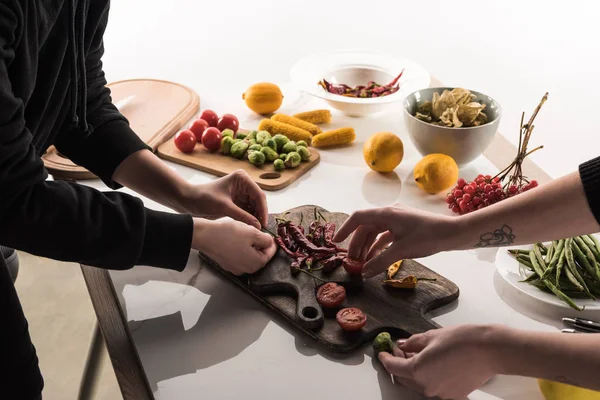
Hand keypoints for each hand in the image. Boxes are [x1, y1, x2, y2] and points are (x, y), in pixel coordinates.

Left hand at [181, 170, 267, 229]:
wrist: (188, 200)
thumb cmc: (203, 198)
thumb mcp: (224, 207)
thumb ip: (242, 216)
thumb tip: (258, 226)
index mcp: (242, 179)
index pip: (258, 194)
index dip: (263, 210)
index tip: (264, 224)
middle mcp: (243, 184)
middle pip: (258, 201)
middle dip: (260, 214)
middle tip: (261, 229)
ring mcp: (240, 193)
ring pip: (254, 207)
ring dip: (255, 218)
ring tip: (256, 230)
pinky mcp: (236, 202)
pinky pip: (247, 211)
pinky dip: (249, 219)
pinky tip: (250, 227)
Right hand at [192, 218, 276, 274]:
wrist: (205, 236)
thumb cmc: (229, 234)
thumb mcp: (253, 233)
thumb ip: (266, 240)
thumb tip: (270, 242)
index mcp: (255, 264)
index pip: (270, 254)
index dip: (271, 243)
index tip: (271, 235)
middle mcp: (245, 270)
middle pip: (259, 256)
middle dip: (260, 244)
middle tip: (257, 232)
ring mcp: (234, 268)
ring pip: (248, 255)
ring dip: (249, 245)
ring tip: (245, 233)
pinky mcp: (225, 263)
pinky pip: (238, 256)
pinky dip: (240, 248)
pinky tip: (235, 237)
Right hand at [333, 204, 455, 277]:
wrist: (452, 233)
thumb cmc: (428, 237)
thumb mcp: (402, 251)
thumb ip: (381, 261)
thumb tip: (364, 273)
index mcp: (386, 214)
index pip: (358, 217)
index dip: (345, 229)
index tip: (336, 242)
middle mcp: (389, 214)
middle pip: (365, 227)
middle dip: (357, 243)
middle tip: (351, 261)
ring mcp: (397, 220)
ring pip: (375, 232)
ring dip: (367, 246)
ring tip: (361, 263)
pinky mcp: (404, 227)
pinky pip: (385, 235)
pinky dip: (379, 247)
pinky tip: (375, 259)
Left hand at [379, 325, 500, 399]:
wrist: (489, 350)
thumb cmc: (462, 340)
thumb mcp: (431, 336)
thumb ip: (413, 343)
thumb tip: (403, 345)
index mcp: (418, 371)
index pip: (393, 367)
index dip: (385, 358)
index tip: (382, 352)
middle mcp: (427, 387)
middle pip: (403, 378)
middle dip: (398, 365)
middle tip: (399, 351)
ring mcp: (440, 394)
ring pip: (417, 384)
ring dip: (412, 371)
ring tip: (415, 355)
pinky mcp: (452, 395)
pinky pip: (433, 387)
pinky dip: (427, 377)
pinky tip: (431, 363)